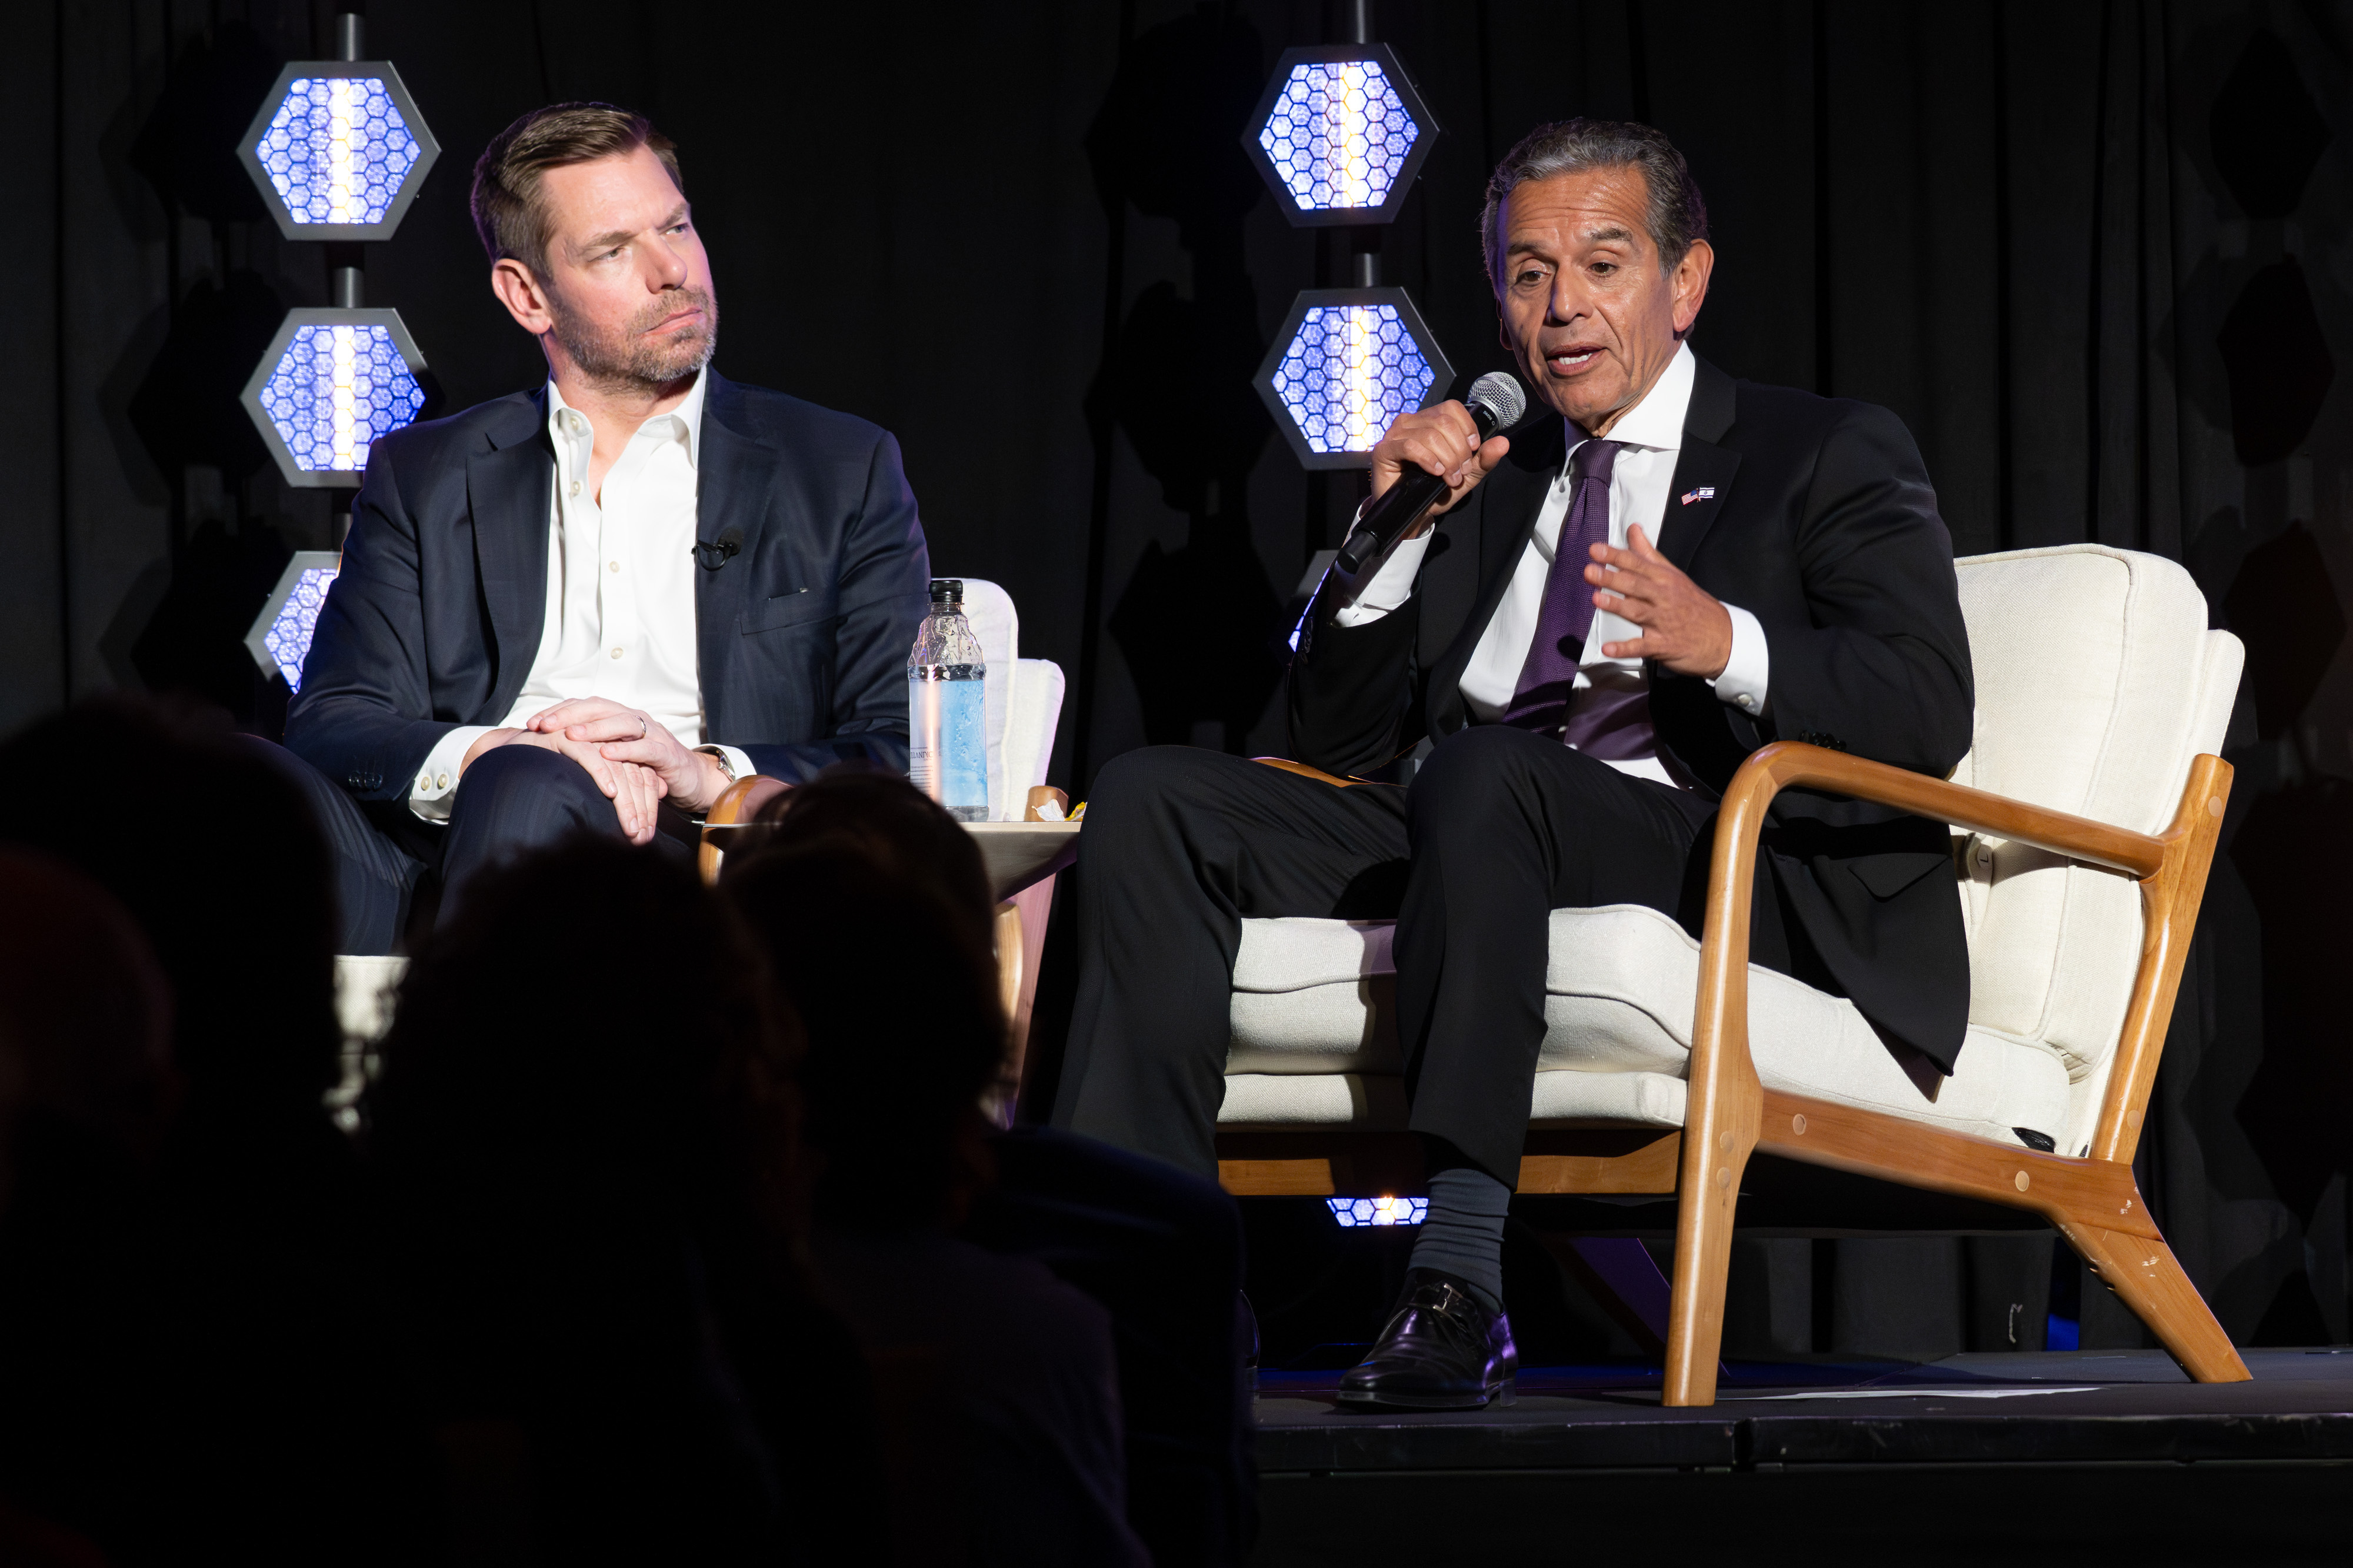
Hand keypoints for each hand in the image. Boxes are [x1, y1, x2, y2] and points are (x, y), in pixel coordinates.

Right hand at [461, 725, 666, 843]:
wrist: (508, 756)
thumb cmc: (548, 777)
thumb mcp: (585, 789)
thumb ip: (613, 795)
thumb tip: (645, 818)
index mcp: (614, 752)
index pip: (641, 778)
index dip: (647, 807)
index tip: (647, 836)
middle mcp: (603, 742)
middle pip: (634, 774)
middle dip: (640, 809)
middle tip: (641, 838)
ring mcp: (585, 737)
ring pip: (617, 767)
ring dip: (626, 801)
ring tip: (631, 827)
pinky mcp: (565, 736)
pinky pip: (589, 754)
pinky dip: (601, 773)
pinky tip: (610, 792)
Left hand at [526, 696, 731, 815]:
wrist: (691, 779)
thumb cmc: (647, 768)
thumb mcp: (615, 757)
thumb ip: (589, 751)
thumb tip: (547, 754)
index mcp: (618, 717)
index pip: (584, 706)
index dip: (558, 712)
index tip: (532, 724)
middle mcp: (634, 719)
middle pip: (599, 708)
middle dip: (569, 715)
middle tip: (544, 726)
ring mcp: (653, 733)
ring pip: (621, 723)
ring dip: (594, 729)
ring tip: (571, 736)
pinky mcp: (667, 753)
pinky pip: (645, 748)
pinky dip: (626, 750)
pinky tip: (607, 755)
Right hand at [1368, 401, 1511, 536]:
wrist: (1413, 514)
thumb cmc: (1435, 491)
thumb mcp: (1466, 476)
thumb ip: (1484, 459)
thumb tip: (1503, 443)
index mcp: (1430, 420)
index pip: (1452, 408)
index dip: (1467, 428)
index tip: (1472, 451)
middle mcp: (1412, 422)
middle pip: (1444, 422)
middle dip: (1459, 451)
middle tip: (1459, 472)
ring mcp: (1396, 434)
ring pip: (1430, 435)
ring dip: (1446, 460)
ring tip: (1448, 478)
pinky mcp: (1384, 450)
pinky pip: (1410, 446)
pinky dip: (1428, 459)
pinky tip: (1435, 472)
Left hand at [1587, 524, 1732, 677]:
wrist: (1724, 637)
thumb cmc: (1693, 603)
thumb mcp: (1673, 575)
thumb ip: (1649, 554)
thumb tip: (1633, 529)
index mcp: (1665, 578)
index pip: (1638, 564)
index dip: (1616, 556)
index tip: (1595, 550)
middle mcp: (1664, 597)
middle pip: (1636, 585)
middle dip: (1612, 578)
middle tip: (1589, 571)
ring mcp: (1664, 621)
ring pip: (1638, 611)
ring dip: (1617, 606)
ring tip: (1596, 599)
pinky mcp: (1664, 644)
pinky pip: (1642, 646)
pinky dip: (1625, 648)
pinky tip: (1608, 648)